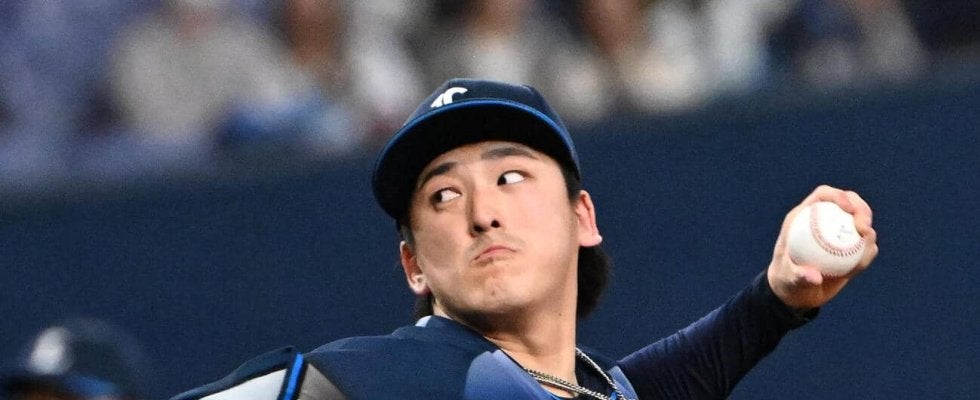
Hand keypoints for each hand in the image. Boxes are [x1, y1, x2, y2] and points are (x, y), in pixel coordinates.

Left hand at [767, 185, 878, 308]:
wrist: (796, 294)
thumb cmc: (786, 281)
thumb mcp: (788, 279)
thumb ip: (799, 276)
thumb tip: (815, 278)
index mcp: (804, 217)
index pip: (823, 196)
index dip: (838, 196)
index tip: (849, 209)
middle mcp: (823, 221)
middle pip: (848, 203)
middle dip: (861, 209)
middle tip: (864, 227)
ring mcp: (838, 234)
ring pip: (860, 223)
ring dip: (868, 230)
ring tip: (867, 241)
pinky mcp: (850, 249)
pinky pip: (864, 246)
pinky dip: (867, 251)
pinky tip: (865, 259)